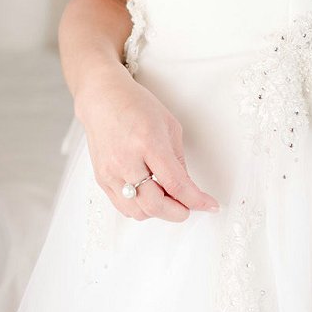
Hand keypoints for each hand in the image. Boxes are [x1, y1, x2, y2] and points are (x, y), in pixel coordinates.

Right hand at [75, 64, 219, 222]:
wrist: (103, 99)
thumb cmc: (135, 106)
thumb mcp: (170, 127)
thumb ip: (179, 161)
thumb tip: (187, 188)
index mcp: (148, 143)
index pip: (176, 184)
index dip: (197, 200)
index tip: (209, 206)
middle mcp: (127, 160)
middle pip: (155, 204)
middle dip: (178, 212)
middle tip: (189, 207)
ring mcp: (111, 172)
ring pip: (139, 211)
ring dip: (158, 212)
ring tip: (168, 198)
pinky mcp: (102, 179)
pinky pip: (124, 207)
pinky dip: (141, 208)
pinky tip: (150, 197)